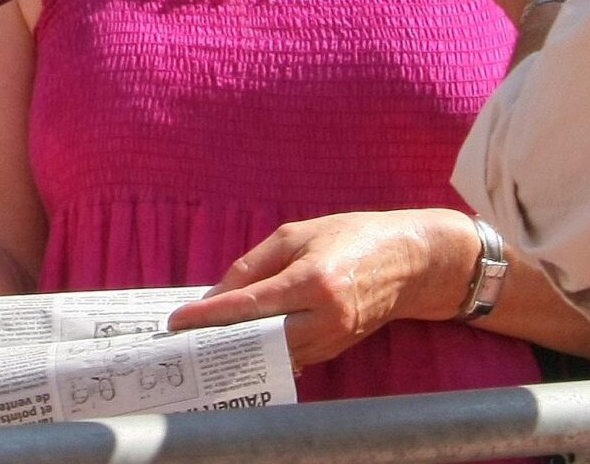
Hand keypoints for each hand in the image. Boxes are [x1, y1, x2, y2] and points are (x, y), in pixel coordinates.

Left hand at [166, 209, 477, 367]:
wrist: (411, 262)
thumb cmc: (352, 236)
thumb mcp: (297, 234)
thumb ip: (253, 264)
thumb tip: (216, 294)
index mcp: (314, 280)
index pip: (249, 305)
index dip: (208, 315)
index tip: (177, 321)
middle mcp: (325, 316)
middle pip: (257, 338)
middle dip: (219, 337)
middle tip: (186, 333)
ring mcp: (333, 338)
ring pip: (272, 353)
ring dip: (239, 346)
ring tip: (206, 336)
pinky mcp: (337, 350)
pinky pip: (291, 356)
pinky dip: (264, 349)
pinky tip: (243, 338)